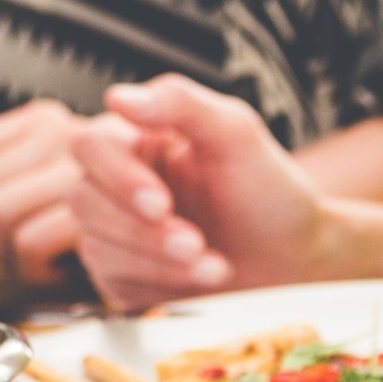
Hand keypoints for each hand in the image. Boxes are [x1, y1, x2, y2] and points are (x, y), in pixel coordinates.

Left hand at [0, 100, 85, 282]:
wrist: (181, 233)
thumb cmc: (102, 214)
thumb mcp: (31, 179)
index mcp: (40, 123)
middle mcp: (61, 137)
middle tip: (3, 248)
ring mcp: (79, 172)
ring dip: (5, 253)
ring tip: (31, 256)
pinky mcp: (95, 213)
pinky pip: (27, 243)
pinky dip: (33, 268)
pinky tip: (53, 266)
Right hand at [69, 76, 323, 309]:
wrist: (296, 260)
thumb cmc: (271, 196)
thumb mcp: (238, 135)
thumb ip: (181, 103)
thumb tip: (120, 96)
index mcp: (141, 141)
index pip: (92, 146)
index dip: (119, 178)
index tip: (161, 203)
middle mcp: (121, 185)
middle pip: (85, 201)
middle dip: (143, 230)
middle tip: (194, 242)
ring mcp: (118, 233)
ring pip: (95, 246)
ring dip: (157, 261)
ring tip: (213, 266)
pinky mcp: (123, 276)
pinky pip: (114, 284)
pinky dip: (161, 285)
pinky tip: (200, 280)